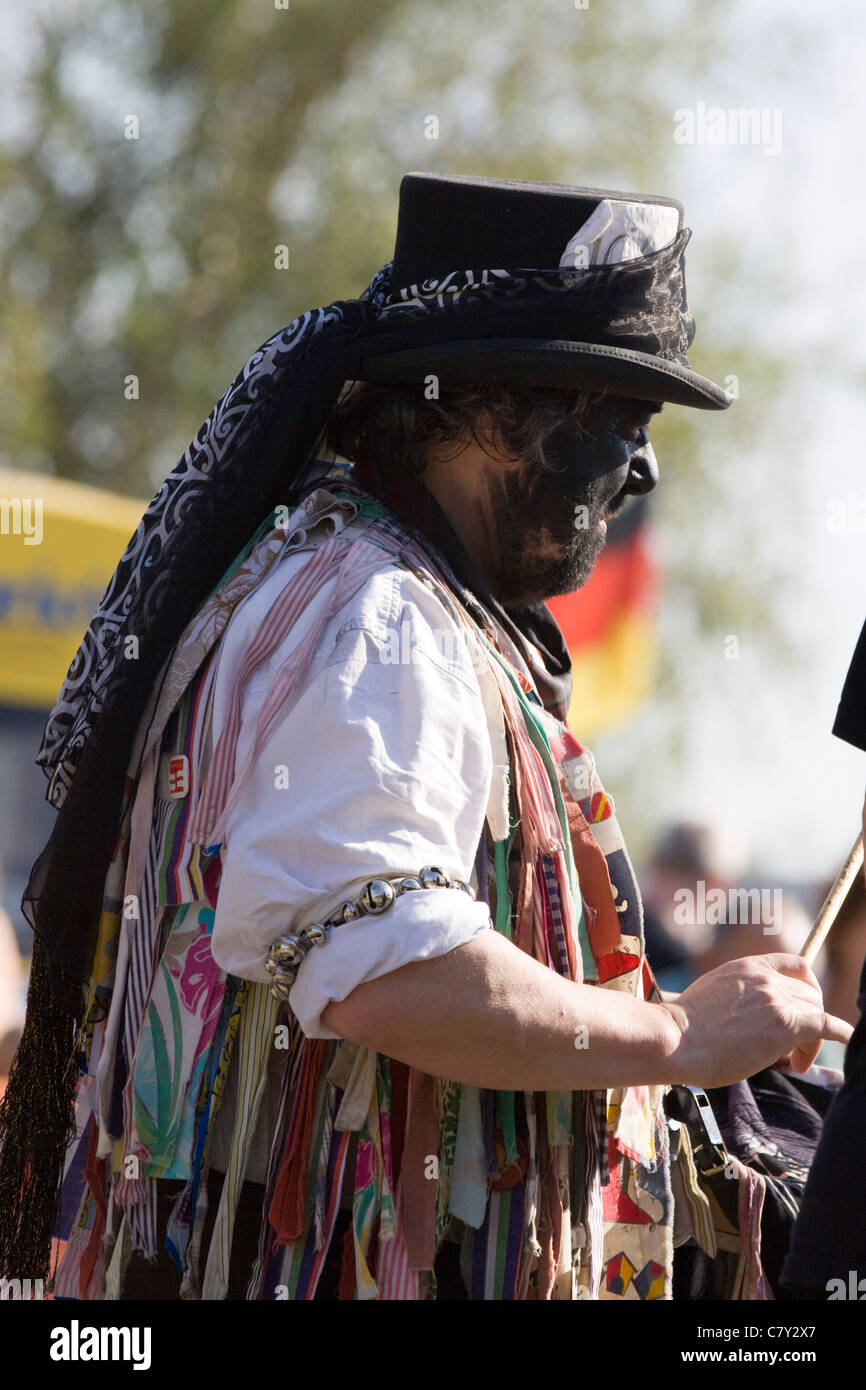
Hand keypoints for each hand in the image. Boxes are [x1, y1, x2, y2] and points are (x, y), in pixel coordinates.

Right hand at [659, 953, 852, 1088]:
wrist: (674, 1038)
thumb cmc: (682, 1028)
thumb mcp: (712, 995)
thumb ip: (738, 998)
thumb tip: (753, 1023)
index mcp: (747, 967)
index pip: (794, 966)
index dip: (806, 987)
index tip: (802, 1007)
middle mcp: (765, 977)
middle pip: (808, 992)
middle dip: (807, 1017)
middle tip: (794, 1046)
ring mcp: (776, 998)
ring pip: (815, 1011)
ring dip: (812, 1037)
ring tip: (795, 1061)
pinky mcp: (785, 1025)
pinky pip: (826, 1026)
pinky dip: (840, 1033)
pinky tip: (845, 1039)